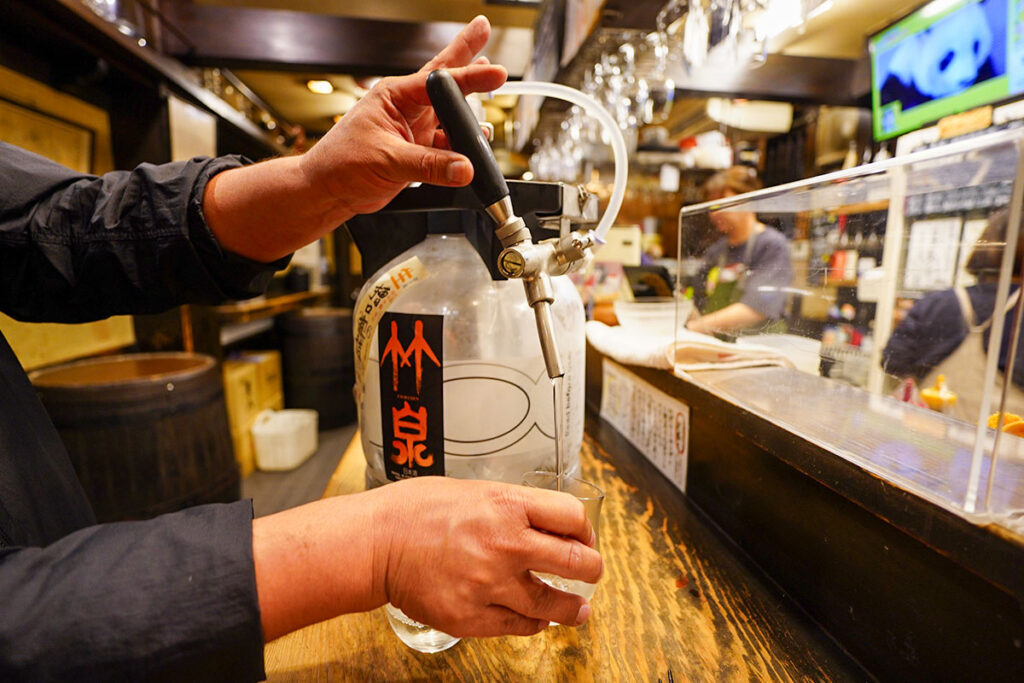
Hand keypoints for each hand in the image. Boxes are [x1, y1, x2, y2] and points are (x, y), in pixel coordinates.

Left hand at [204, 16, 506, 261]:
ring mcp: (416, 130)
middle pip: (446, 81)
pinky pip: (450, 149)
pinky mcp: (420, 152)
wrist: (329, 192)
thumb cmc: (341, 164)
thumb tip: (463, 168)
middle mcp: (408, 108)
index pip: (439, 81)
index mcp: (395, 96)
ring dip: (470, 123)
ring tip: (484, 129)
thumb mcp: (388, 160)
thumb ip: (429, 165)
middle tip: (483, 31)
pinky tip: (473, 157)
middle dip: (467, 60)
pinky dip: (464, 154)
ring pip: (452, 119)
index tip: (495, 72)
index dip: (469, 76)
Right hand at [252, 476, 602, 641]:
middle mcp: (505, 544)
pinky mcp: (472, 616)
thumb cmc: (416, 510)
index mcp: (507, 506)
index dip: (585, 530)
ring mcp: (490, 584)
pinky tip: (535, 618)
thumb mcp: (474, 491)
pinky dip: (533, 623)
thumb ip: (513, 508)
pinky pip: (519, 626)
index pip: (573, 518)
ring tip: (577, 609)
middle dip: (592, 569)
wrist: (375, 543)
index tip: (584, 537)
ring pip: (553, 604)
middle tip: (592, 572)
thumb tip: (546, 523)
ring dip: (571, 607)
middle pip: (578, 562)